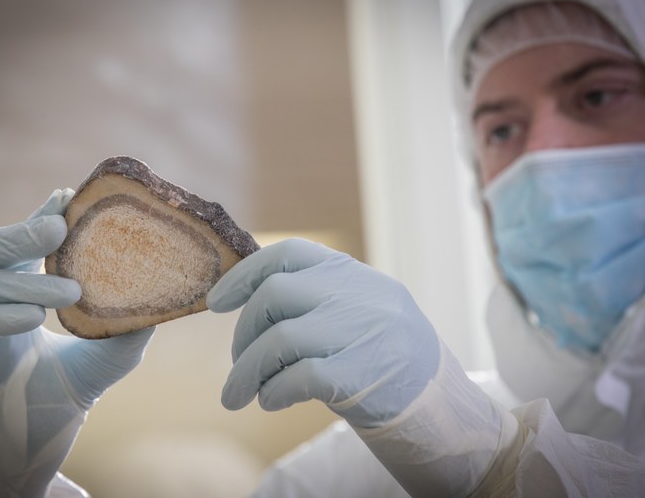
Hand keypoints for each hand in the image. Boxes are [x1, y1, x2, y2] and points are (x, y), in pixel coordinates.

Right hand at [0, 189, 154, 497]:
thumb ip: (123, 335)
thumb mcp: (95, 368)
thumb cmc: (47, 409)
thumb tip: (162, 301)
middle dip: (21, 232)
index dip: (39, 218)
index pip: (21, 246)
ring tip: (68, 293)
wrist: (10, 468)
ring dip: (21, 282)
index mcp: (11, 296)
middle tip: (60, 226)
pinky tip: (29, 319)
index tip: (68, 196)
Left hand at [207, 238, 439, 427]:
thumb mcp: (358, 309)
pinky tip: (269, 400)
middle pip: (274, 295)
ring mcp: (361, 332)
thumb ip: (314, 297)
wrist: (440, 405)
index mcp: (353, 274)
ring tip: (238, 393)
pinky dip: (271, 391)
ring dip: (246, 371)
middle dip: (243, 332)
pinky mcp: (360, 375)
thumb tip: (247, 298)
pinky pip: (295, 377)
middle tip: (237, 362)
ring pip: (278, 341)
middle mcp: (358, 294)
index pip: (289, 253)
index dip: (245, 273)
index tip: (217, 301)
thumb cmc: (384, 356)